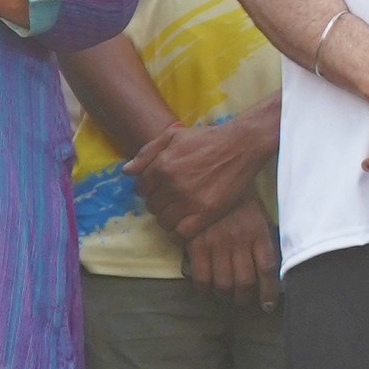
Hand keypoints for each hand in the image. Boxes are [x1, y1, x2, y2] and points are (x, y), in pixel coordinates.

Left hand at [129, 116, 276, 242]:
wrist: (242, 145)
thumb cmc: (207, 138)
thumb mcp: (174, 135)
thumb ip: (147, 152)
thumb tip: (126, 171)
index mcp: (162, 165)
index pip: (141, 188)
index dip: (149, 189)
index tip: (161, 188)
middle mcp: (172, 184)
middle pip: (152, 206)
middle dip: (159, 203)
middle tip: (173, 198)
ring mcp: (189, 200)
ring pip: (164, 221)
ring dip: (169, 217)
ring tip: (181, 210)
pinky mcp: (206, 212)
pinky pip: (182, 232)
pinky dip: (181, 230)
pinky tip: (189, 221)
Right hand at [183, 200, 280, 307]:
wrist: (211, 176)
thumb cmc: (238, 200)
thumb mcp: (258, 215)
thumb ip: (261, 240)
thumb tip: (266, 271)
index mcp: (258, 232)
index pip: (267, 269)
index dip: (268, 292)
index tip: (268, 306)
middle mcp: (239, 240)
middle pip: (245, 282)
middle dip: (244, 298)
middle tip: (243, 300)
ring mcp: (217, 242)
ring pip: (223, 283)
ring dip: (225, 296)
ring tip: (226, 295)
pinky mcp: (196, 243)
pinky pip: (201, 276)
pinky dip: (204, 288)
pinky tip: (207, 287)